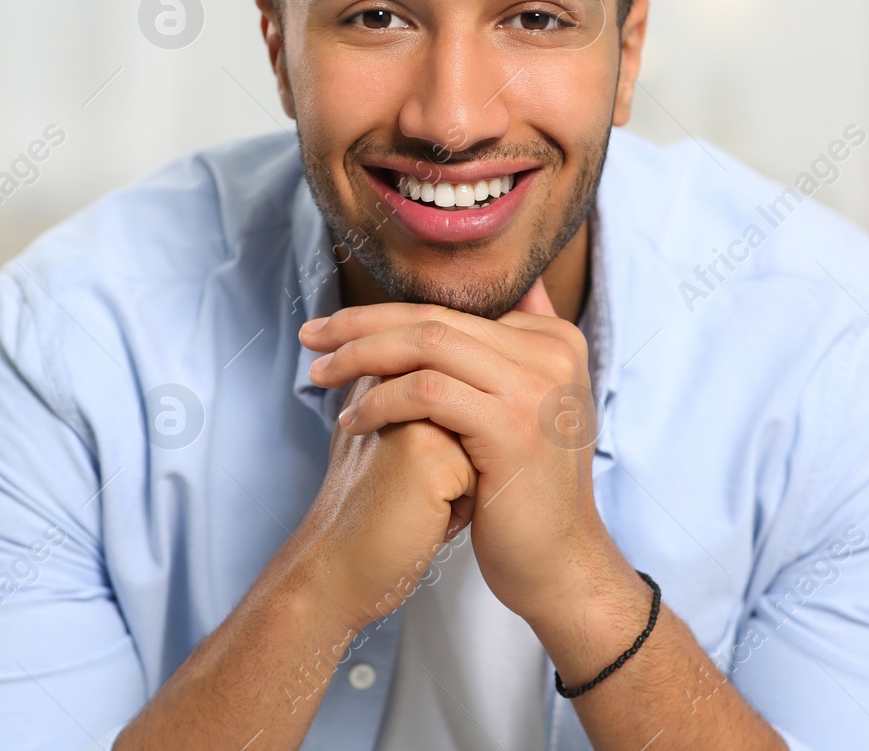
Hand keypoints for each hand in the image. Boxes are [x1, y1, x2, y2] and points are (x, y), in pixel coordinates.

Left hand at [301, 280, 617, 625]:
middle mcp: (551, 352)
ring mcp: (535, 387)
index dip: (386, 314)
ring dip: (361, 355)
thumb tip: (479, 306)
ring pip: (428, 343)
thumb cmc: (521, 490)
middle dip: (361, 324)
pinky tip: (352, 420)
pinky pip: (428, 392)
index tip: (338, 329)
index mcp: (553, 339)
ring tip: (320, 375)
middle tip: (311, 336)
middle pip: (436, 317)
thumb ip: (506, 353)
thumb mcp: (524, 409)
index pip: (452, 308)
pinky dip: (381, 400)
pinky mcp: (512, 425)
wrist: (557, 563)